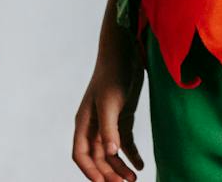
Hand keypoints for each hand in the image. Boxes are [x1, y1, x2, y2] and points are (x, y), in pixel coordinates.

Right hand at [71, 28, 145, 180]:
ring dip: (120, 167)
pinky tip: (140, 165)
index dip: (90, 171)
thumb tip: (109, 153)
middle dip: (109, 173)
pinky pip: (124, 142)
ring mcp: (108, 121)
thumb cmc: (113, 73)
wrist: (125, 51)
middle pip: (98, 157)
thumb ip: (109, 128)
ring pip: (111, 152)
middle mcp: (94, 124)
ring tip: (134, 179)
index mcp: (84, 122)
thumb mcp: (110, 102)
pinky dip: (131, 155)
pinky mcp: (123, 117)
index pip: (81, 154)